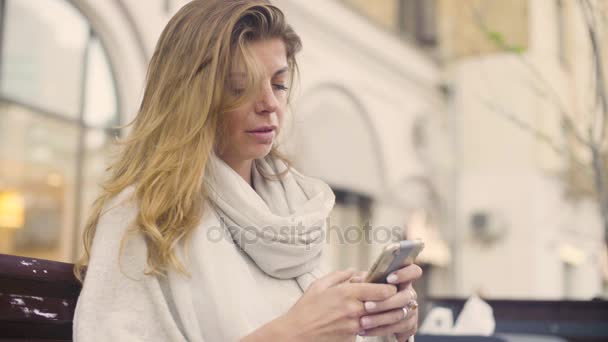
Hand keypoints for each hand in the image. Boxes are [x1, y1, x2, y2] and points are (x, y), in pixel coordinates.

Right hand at [279, 269, 397, 341]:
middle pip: (386, 305)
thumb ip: (339, 276)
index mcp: (346, 293)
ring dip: (390, 316)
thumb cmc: (305, 310)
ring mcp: (354, 326)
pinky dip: (371, 326)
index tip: (393, 286)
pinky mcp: (352, 338)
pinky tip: (372, 322)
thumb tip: (354, 271)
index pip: (380, 290)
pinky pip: (367, 330)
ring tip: (396, 312)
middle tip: (404, 299)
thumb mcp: (318, 286)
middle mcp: (353, 310)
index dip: (391, 288)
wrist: (296, 335)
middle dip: (397, 302)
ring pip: (381, 320)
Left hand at [350, 264, 422, 340]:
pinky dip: (380, 330)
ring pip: (400, 315)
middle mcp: (410, 294)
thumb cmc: (374, 293)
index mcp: (403, 280)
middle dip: (384, 303)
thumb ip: (364, 280)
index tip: (389, 279)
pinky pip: (397, 329)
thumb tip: (355, 280)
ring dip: (379, 319)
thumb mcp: (369, 284)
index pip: (414, 271)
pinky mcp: (410, 325)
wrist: (378, 314)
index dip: (405, 274)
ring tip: (362, 322)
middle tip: (366, 306)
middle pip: (404, 297)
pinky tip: (365, 331)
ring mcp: (412, 310)